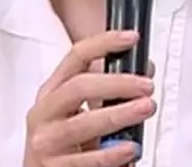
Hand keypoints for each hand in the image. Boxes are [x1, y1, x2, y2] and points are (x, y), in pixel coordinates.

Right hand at [24, 31, 156, 166]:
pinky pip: (86, 160)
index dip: (104, 43)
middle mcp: (44, 114)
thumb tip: (145, 70)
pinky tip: (130, 148)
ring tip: (145, 109)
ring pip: (83, 124)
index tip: (132, 37)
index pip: (76, 57)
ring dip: (120, 114)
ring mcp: (46, 142)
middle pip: (79, 86)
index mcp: (52, 92)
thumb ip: (110, 88)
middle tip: (147, 87)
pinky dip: (111, 154)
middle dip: (118, 83)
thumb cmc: (68, 139)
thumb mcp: (82, 109)